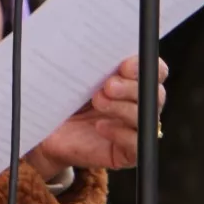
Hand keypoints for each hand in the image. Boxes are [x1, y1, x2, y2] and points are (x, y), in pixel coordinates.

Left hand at [28, 55, 167, 174]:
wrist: (47, 133)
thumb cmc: (63, 98)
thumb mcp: (75, 76)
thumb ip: (91, 62)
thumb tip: (98, 50)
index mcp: (132, 79)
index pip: (155, 69)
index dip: (143, 65)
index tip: (124, 65)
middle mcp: (139, 104)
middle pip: (155, 94)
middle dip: (132, 87)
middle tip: (108, 85)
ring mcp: (135, 129)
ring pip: (146, 117)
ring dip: (122, 107)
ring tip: (98, 101)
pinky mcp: (128, 153)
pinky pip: (137, 144)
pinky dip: (120, 133)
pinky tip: (100, 127)